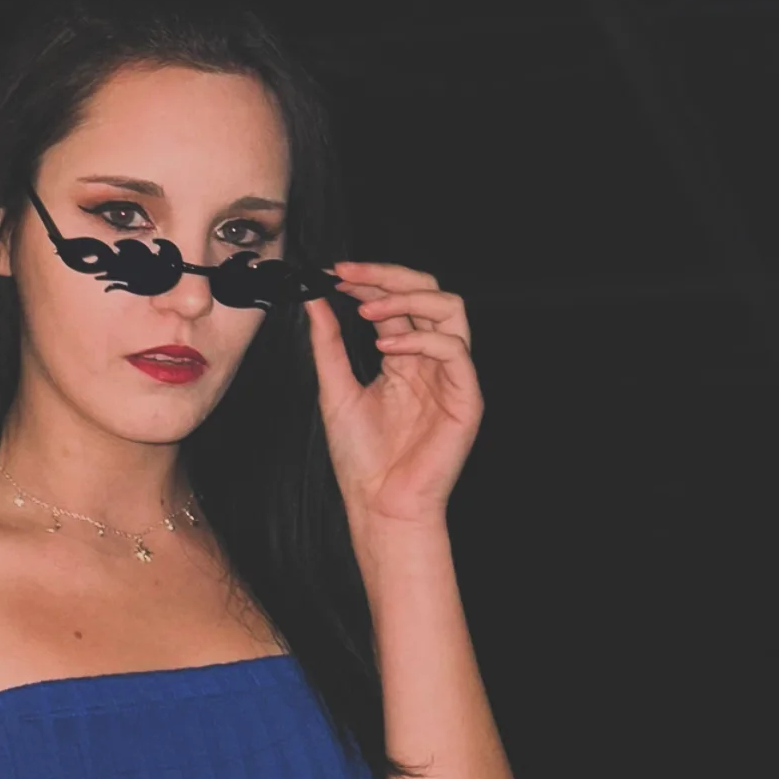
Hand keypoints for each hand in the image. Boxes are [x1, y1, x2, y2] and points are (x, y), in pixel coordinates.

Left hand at [302, 261, 483, 526]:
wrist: (377, 504)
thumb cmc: (361, 458)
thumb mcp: (335, 389)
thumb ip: (328, 344)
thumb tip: (313, 300)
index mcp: (405, 356)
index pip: (398, 300)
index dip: (370, 280)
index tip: (334, 273)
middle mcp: (431, 360)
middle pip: (430, 292)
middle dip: (390, 276)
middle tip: (349, 276)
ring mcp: (451, 376)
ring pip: (452, 309)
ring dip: (408, 299)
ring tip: (367, 311)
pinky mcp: (466, 398)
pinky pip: (455, 350)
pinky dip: (420, 338)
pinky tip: (387, 345)